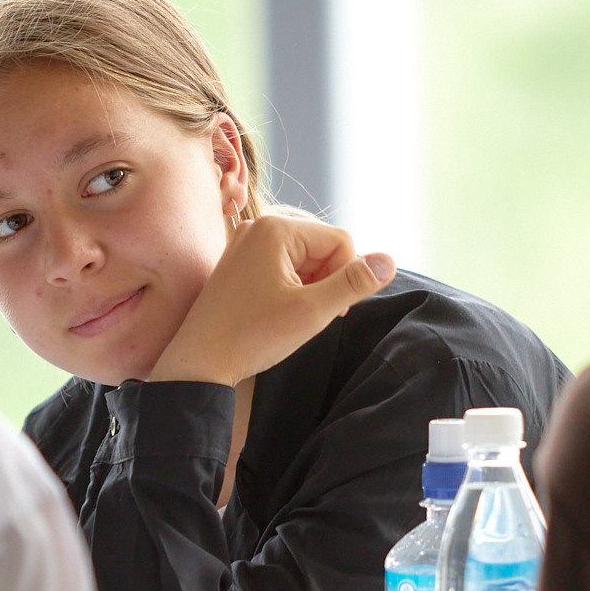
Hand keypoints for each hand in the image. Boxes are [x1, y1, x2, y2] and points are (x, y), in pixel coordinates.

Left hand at [150, 216, 394, 386]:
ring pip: (306, 260)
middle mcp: (259, 227)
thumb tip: (390, 260)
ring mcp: (247, 244)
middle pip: (323, 248)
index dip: (347, 278)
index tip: (331, 310)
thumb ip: (354, 283)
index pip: (341, 241)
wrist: (199, 363)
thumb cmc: (252, 336)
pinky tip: (278, 313)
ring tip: (291, 316)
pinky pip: (284, 267)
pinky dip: (292, 289)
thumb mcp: (313, 311)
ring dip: (311, 288)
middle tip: (308, 316)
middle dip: (327, 282)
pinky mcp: (240, 262)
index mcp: (276, 228)